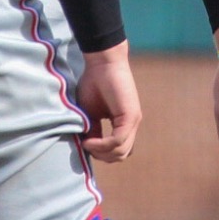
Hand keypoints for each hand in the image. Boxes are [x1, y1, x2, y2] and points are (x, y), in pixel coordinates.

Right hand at [76, 42, 141, 162]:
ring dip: (101, 152)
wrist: (102, 63)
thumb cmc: (94, 83)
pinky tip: (89, 141)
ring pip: (121, 151)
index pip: (118, 150)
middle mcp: (131, 124)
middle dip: (102, 156)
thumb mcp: (90, 113)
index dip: (101, 153)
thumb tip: (89, 148)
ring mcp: (133, 121)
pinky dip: (102, 145)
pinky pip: (118, 140)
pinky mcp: (131, 116)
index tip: (85, 146)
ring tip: (86, 143)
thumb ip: (92, 130)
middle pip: (121, 155)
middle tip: (86, 147)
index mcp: (123, 124)